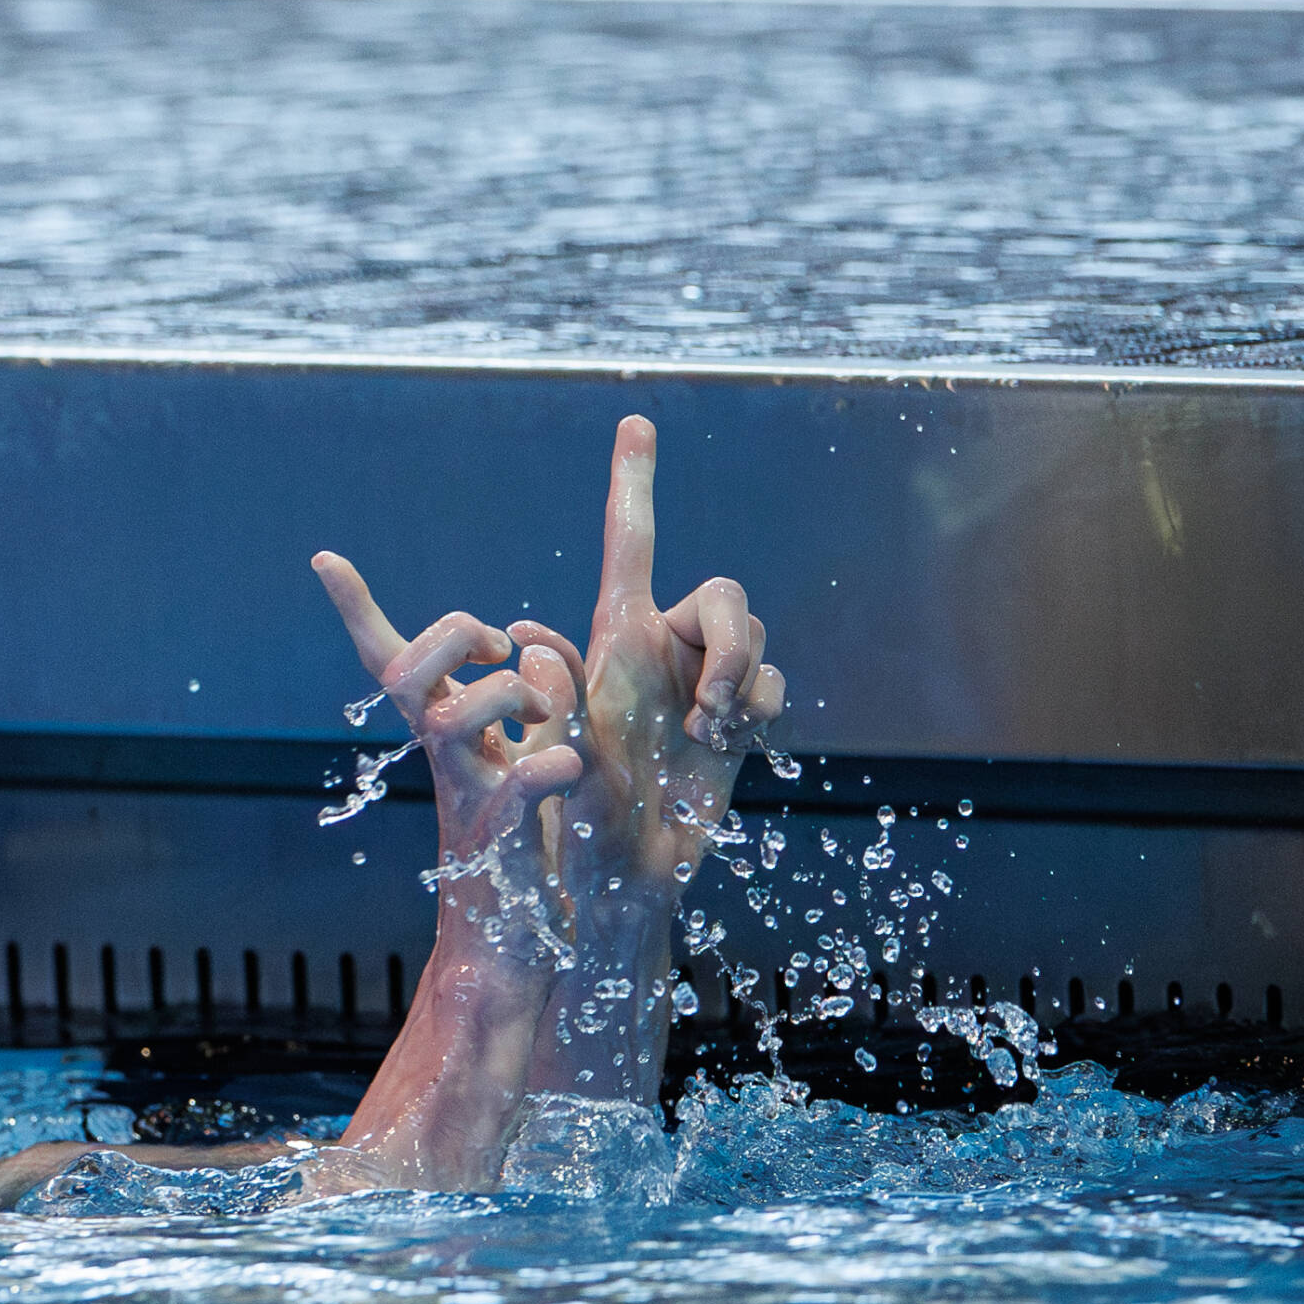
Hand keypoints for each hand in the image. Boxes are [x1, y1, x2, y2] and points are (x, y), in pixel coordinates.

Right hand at [311, 553, 582, 953]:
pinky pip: (518, 785)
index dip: (359, 611)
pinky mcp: (503, 846)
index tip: (324, 558)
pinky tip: (569, 767)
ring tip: (548, 713)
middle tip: (499, 647)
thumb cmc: (525, 854)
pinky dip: (548, 765)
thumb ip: (528, 706)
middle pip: (406, 673)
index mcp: (450, 739)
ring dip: (508, 693)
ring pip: (452, 719)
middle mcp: (446, 764)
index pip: (393, 663)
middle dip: (450, 635)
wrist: (516, 955)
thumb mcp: (522, 763)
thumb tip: (533, 642)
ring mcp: (466, 803)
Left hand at [514, 414, 785, 899]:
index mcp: (614, 641)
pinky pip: (772, 679)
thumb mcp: (558, 761)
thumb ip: (555, 701)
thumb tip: (530, 633)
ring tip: (707, 734)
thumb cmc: (580, 826)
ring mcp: (701, 680)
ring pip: (752, 636)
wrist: (629, 879)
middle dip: (729, 640)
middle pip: (722, 594)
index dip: (632, 485)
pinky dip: (762, 706)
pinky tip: (728, 743)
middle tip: (707, 709)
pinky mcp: (736, 715)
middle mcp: (660, 649)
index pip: (627, 545)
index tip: (637, 424)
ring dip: (742, 683)